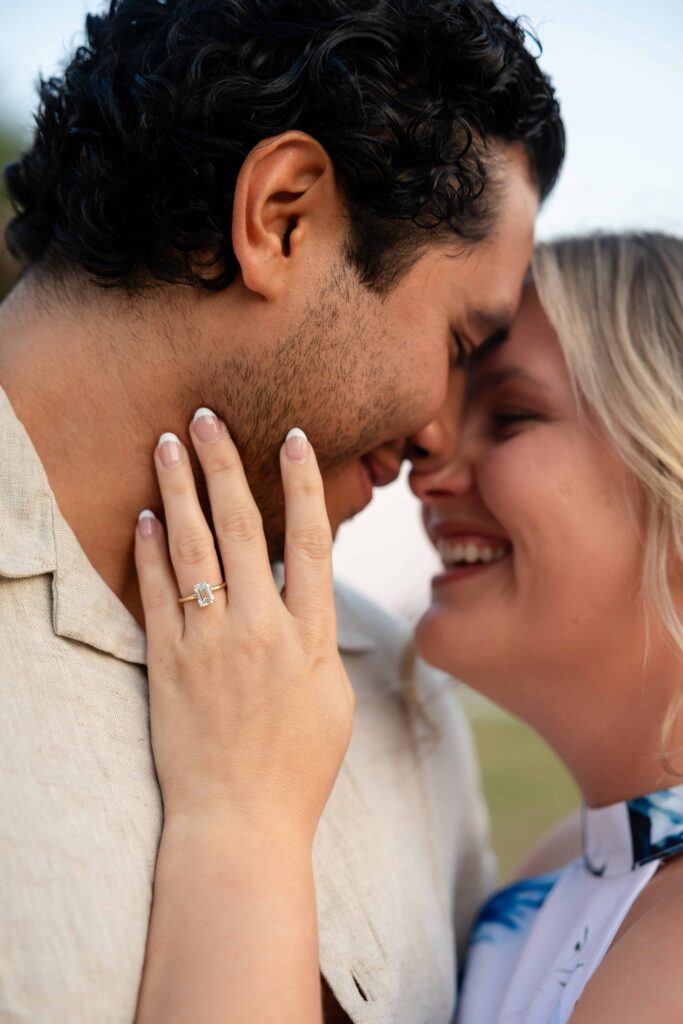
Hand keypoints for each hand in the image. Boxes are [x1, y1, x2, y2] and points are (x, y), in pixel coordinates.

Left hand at [134, 411, 353, 846]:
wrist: (240, 821)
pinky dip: (149, 550)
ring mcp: (209, 643)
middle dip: (225, 465)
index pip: (311, 540)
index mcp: (311, 635)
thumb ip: (320, 637)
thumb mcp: (335, 698)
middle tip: (206, 416)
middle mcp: (259, 628)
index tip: (291, 437)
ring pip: (193, 548)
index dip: (302, 483)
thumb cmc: (299, 765)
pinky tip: (144, 515)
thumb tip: (309, 595)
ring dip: (179, 490)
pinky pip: (156, 593)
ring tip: (167, 443)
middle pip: (243, 527)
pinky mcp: (168, 663)